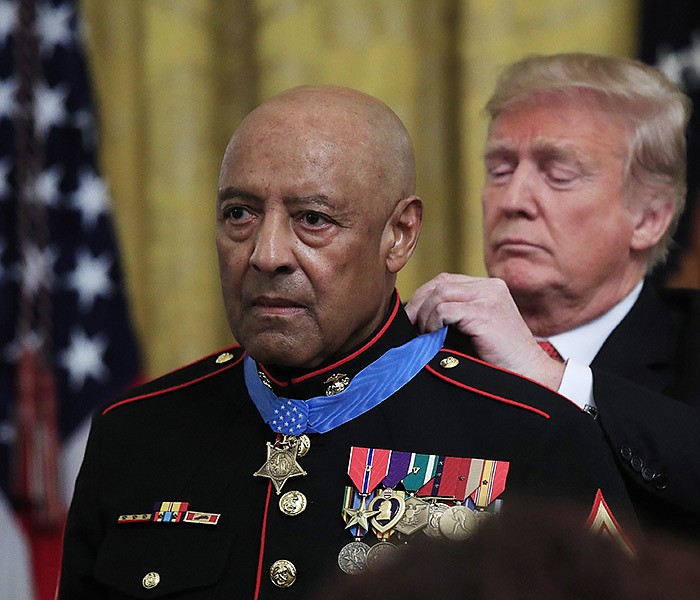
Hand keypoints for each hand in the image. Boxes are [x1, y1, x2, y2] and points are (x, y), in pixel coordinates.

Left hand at [406, 273, 564, 389]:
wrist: (527, 376)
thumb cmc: (495, 360)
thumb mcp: (470, 330)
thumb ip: (450, 317)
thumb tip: (413, 315)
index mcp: (488, 288)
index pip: (445, 281)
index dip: (424, 298)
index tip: (412, 319)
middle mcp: (490, 287)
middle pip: (440, 283)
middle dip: (419, 304)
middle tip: (410, 327)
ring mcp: (489, 298)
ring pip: (439, 294)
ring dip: (424, 316)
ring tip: (424, 335)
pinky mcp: (485, 313)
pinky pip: (444, 309)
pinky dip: (432, 323)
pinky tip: (433, 337)